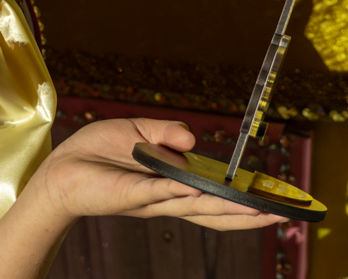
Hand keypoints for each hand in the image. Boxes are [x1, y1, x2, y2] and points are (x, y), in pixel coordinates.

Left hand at [31, 118, 289, 230]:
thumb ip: (167, 132)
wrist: (61, 167)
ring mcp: (151, 199)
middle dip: (251, 214)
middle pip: (217, 211)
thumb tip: (194, 138)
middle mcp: (167, 198)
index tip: (276, 199)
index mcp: (173, 184)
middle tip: (286, 214)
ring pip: (197, 206)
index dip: (244, 200)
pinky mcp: (131, 194)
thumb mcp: (137, 132)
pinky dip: (179, 191)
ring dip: (229, 209)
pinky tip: (200, 191)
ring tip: (262, 212)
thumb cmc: (97, 152)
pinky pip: (159, 192)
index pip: (215, 196)